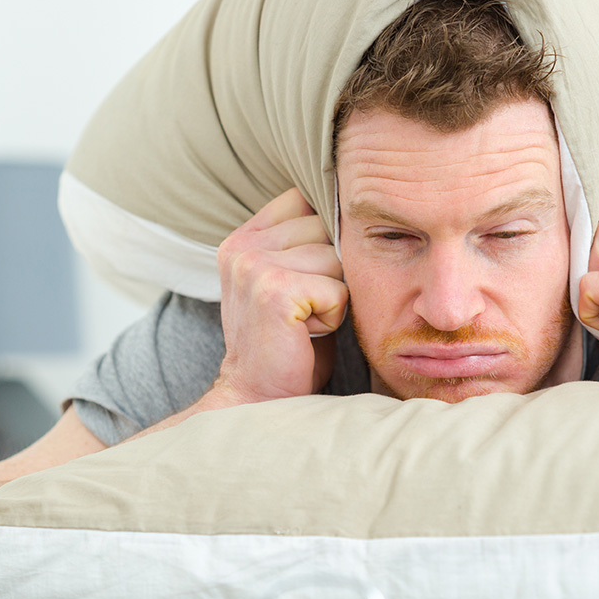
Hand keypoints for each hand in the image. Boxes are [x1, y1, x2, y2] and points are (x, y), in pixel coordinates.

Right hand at [213, 188, 347, 404]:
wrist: (260, 398)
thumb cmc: (290, 344)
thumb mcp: (291, 281)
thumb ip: (306, 243)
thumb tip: (355, 209)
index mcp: (244, 237)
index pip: (306, 200)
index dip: (324, 237)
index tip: (312, 276)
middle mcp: (243, 246)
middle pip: (328, 227)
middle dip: (332, 271)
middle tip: (307, 308)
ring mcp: (254, 266)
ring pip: (338, 258)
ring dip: (336, 294)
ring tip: (307, 321)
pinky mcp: (274, 290)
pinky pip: (338, 288)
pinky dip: (335, 314)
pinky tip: (309, 332)